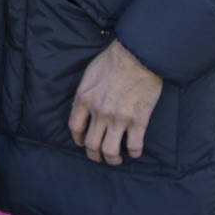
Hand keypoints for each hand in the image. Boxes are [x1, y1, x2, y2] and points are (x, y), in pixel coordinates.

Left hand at [67, 39, 162, 164]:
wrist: (139, 54)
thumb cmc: (114, 59)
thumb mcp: (90, 74)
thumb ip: (85, 93)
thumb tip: (83, 108)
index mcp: (84, 99)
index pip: (75, 128)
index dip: (78, 139)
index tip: (83, 142)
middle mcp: (99, 112)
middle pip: (91, 144)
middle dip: (94, 155)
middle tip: (99, 156)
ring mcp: (119, 118)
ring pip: (110, 151)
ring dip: (112, 160)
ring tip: (117, 159)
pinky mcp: (139, 121)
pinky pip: (134, 146)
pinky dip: (134, 152)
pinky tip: (134, 150)